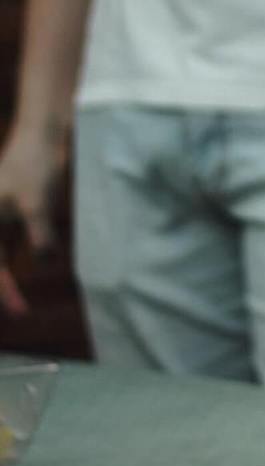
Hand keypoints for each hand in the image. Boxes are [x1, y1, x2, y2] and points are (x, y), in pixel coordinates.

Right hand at [0, 127, 64, 315]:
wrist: (44, 137)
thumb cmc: (37, 168)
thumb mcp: (38, 205)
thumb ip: (40, 237)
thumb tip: (45, 264)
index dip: (6, 292)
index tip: (21, 313)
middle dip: (2, 287)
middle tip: (19, 314)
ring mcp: (0, 220)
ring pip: (2, 257)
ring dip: (6, 278)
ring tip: (17, 306)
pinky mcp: (16, 217)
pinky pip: (14, 247)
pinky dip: (20, 261)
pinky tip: (32, 274)